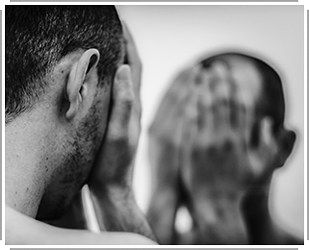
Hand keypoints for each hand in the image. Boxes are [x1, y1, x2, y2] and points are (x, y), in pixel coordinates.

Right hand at [88, 23, 141, 188]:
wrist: (113, 186)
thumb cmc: (114, 164)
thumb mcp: (118, 134)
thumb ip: (124, 104)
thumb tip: (126, 70)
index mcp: (135, 107)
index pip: (136, 67)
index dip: (130, 44)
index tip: (121, 24)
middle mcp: (134, 107)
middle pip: (133, 69)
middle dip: (126, 46)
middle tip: (116, 27)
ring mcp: (127, 114)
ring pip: (127, 80)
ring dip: (123, 59)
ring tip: (113, 43)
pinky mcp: (119, 121)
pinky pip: (120, 92)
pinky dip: (116, 77)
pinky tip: (110, 76)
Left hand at [180, 67, 286, 196]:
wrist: (215, 204)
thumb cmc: (238, 185)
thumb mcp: (260, 167)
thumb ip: (268, 144)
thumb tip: (267, 122)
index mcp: (240, 140)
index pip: (239, 106)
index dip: (235, 87)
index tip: (232, 73)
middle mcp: (223, 138)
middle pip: (221, 102)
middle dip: (219, 81)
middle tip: (216, 66)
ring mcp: (204, 142)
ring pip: (204, 108)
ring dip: (203, 88)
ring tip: (201, 73)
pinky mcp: (189, 147)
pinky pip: (189, 121)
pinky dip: (190, 104)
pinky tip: (189, 93)